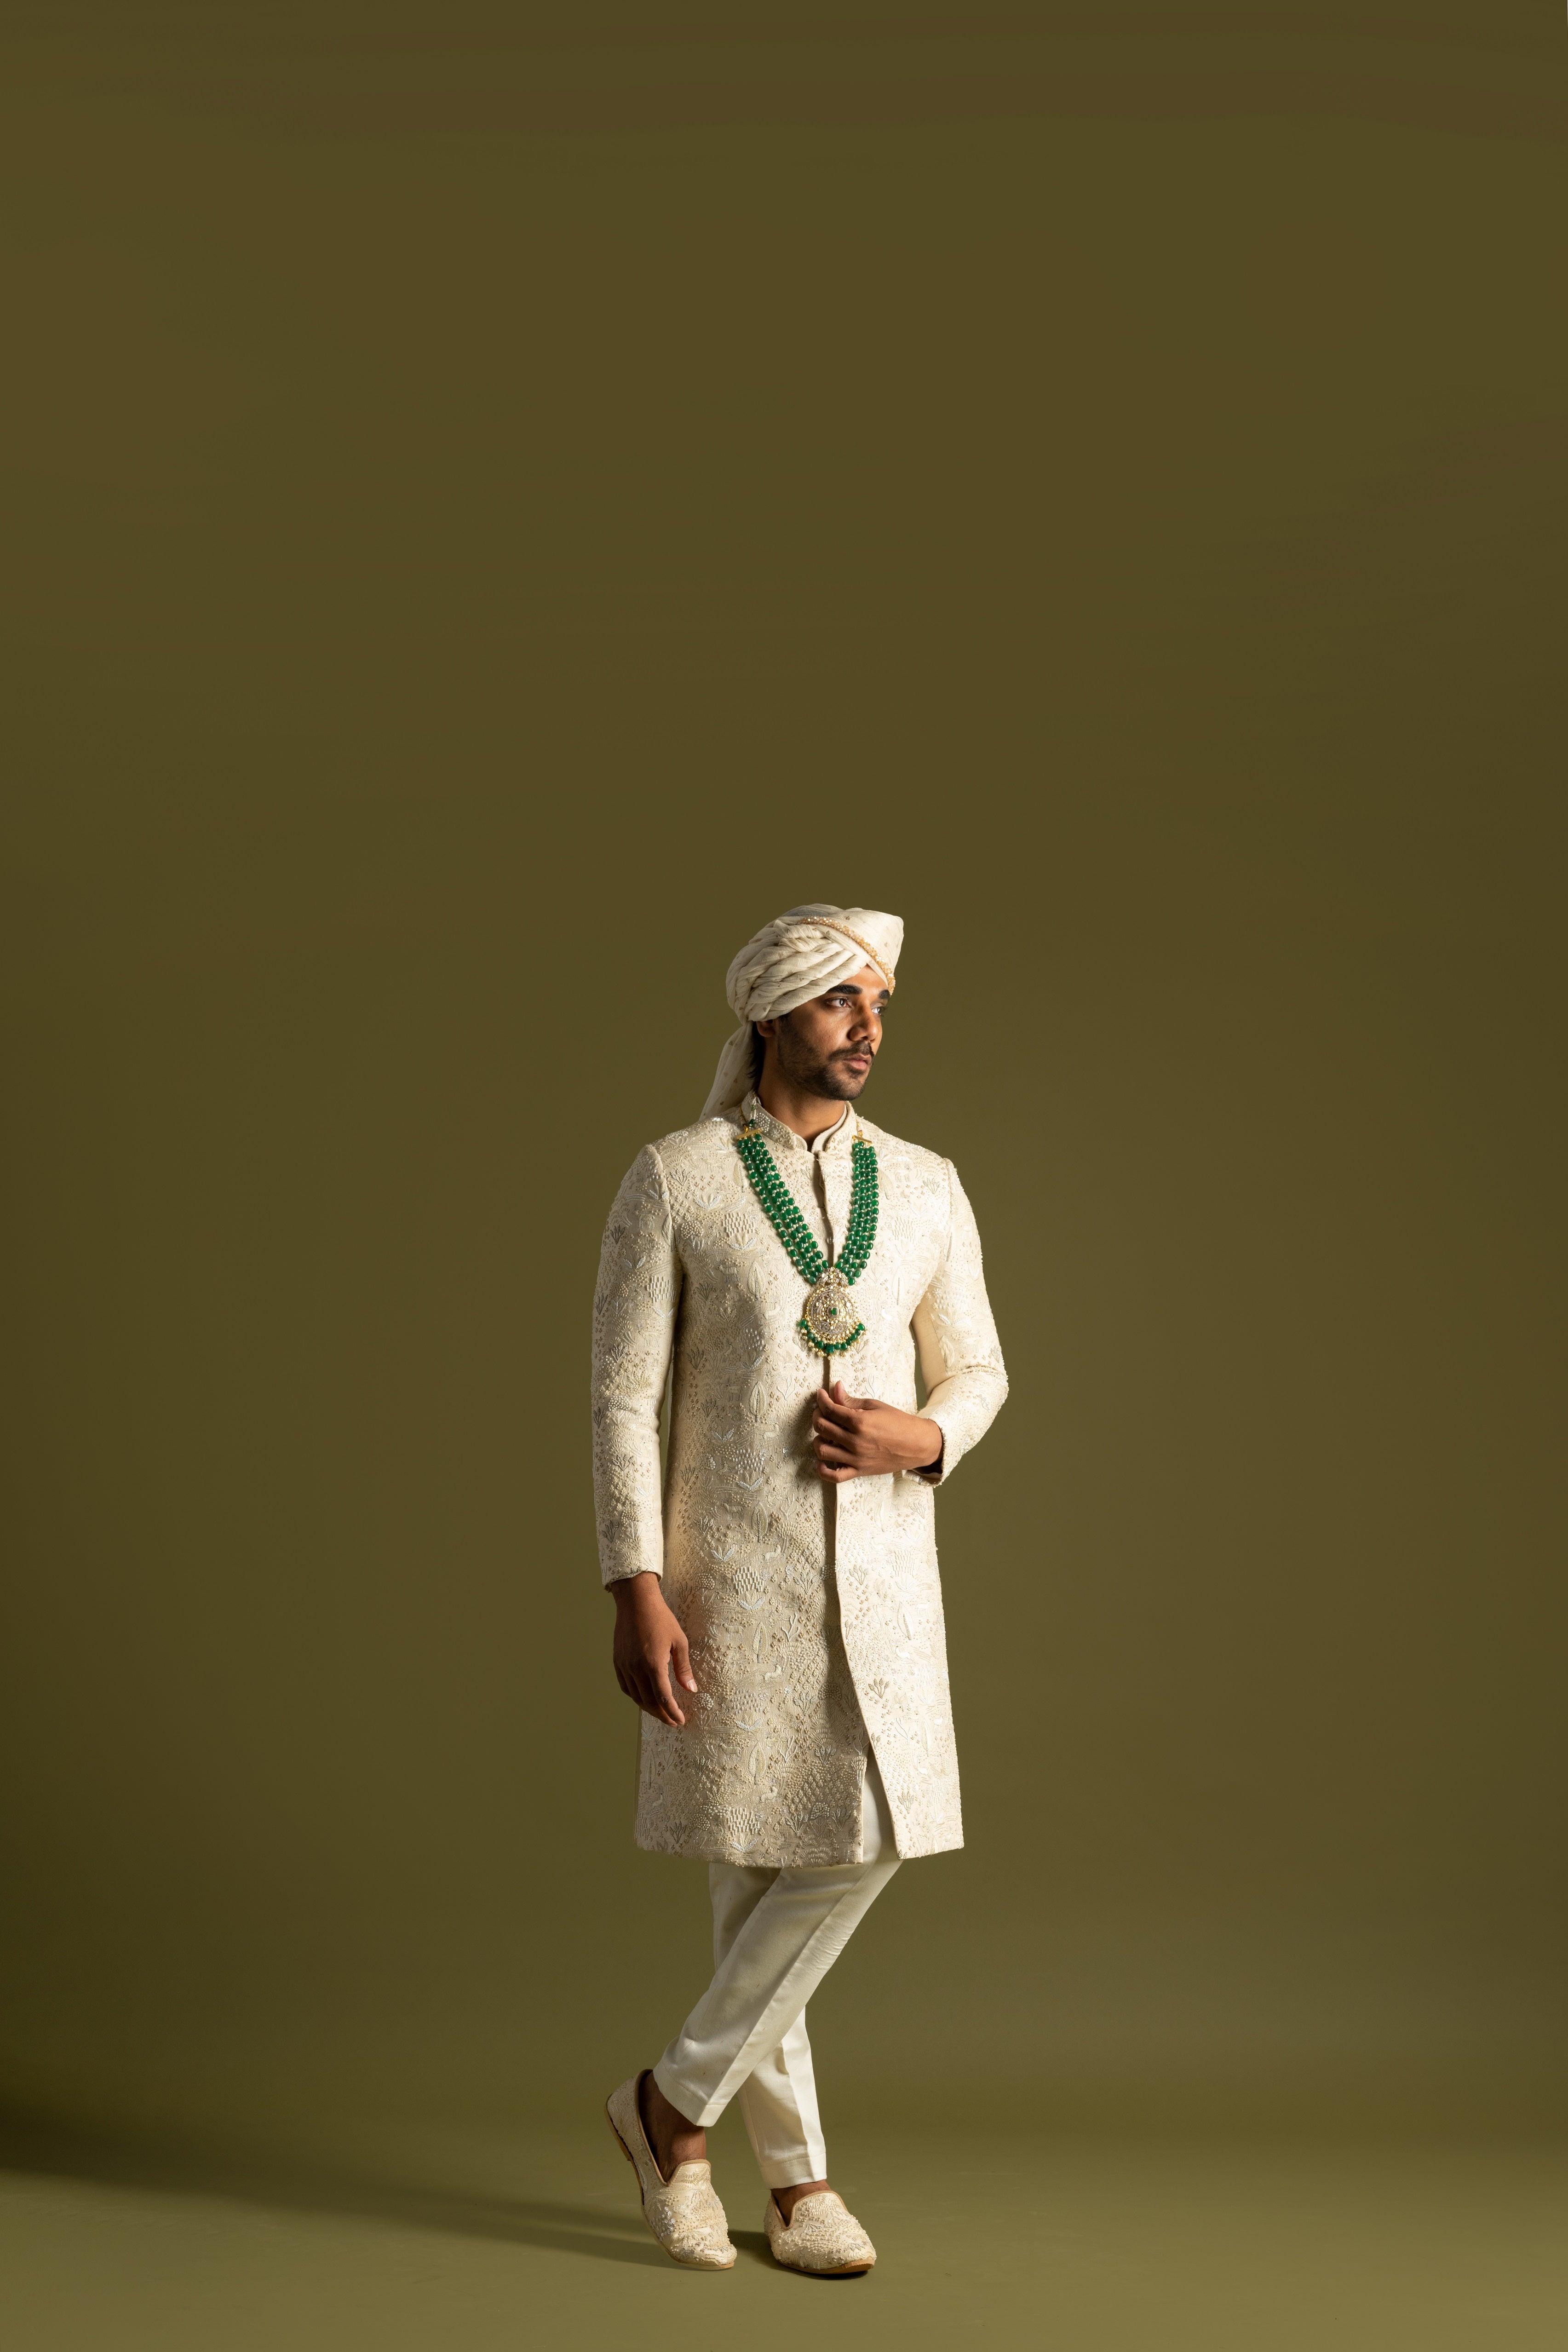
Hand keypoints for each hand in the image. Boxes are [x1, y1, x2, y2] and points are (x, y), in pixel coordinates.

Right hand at [611, 1571, 697, 1725]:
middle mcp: (636, 1668)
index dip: (672, 1712)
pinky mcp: (617, 1661)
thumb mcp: (679, 1641)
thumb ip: (683, 1668)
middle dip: (662, 1715)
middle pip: (648, 1701)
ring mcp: (624, 1665)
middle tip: (673, 1721)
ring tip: (660, 1713)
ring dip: (648, 1708)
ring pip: (635, 1696)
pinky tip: (644, 1698)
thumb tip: (691, 1690)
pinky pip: (625, 1686)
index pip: (663, 1698)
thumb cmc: (661, 1618)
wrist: (636, 1601)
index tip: (680, 1721)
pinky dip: (635, 1696)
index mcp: (653, 1664)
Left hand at [812, 1380, 942, 1482]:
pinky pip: (833, 1476)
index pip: (829, 1409)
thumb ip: (851, 1400)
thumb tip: (834, 1389)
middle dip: (818, 1414)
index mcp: (859, 1421)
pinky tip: (820, 1460)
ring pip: (822, 1450)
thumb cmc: (898, 1422)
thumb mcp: (875, 1406)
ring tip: (825, 1432)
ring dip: (818, 1438)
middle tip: (823, 1410)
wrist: (917, 1444)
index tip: (821, 1394)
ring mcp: (856, 1458)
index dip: (821, 1399)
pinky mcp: (859, 1471)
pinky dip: (821, 1469)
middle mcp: (855, 1441)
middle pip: (822, 1427)